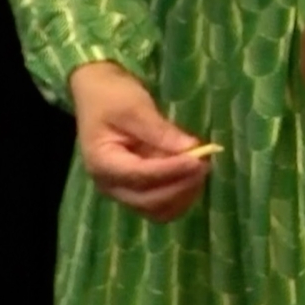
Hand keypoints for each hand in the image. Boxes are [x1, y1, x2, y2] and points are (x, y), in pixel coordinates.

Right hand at [69, 61, 210, 222]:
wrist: (100, 95)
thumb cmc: (112, 97)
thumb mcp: (134, 107)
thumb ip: (160, 131)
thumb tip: (191, 149)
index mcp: (102, 162)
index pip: (139, 175)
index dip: (171, 171)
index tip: (198, 160)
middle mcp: (110, 184)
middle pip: (149, 201)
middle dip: (180, 186)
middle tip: (204, 164)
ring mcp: (124, 190)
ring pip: (159, 209)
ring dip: (183, 194)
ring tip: (201, 167)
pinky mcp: (138, 189)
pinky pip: (162, 204)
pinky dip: (181, 194)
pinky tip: (193, 174)